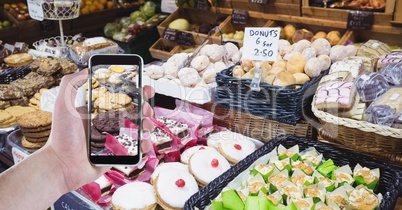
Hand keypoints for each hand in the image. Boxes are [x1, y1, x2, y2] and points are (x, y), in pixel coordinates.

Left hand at [46, 69, 154, 191]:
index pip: (122, 98)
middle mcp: (109, 124)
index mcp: (100, 111)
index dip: (136, 93)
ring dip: (147, 126)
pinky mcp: (118, 154)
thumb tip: (86, 69)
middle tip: (146, 110)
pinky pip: (136, 150)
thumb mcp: (63, 105)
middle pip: (135, 113)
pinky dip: (144, 146)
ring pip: (139, 130)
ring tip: (146, 127)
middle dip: (145, 109)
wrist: (62, 165)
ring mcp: (115, 139)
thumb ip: (71, 84)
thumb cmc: (61, 136)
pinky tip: (143, 145)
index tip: (145, 89)